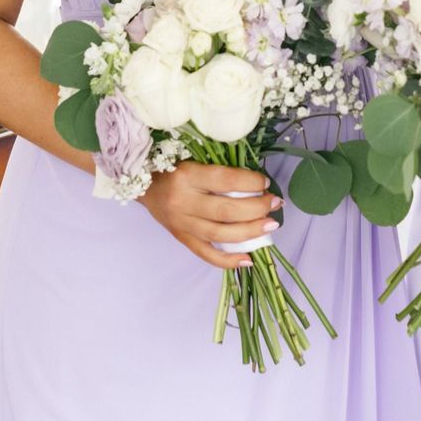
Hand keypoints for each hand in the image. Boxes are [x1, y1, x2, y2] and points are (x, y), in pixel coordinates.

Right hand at [138, 161, 281, 269]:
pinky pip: (206, 254)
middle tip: (275, 204)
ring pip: (219, 234)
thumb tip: (255, 183)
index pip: (225, 180)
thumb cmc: (174, 168)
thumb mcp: (194, 160)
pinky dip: (228, 260)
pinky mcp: (181, 239)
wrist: (144, 185)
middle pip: (226, 210)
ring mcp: (181, 224)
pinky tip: (248, 259)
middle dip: (256, 209)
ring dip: (249, 232)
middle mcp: (183, 201)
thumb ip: (219, 170)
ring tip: (270, 226)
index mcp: (187, 175)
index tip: (265, 183)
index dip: (250, 182)